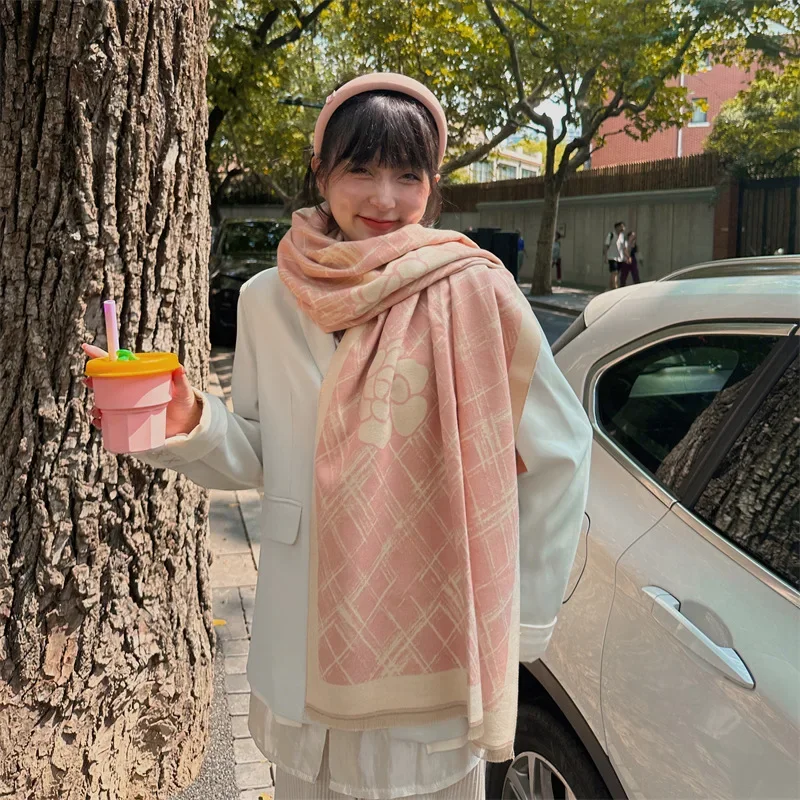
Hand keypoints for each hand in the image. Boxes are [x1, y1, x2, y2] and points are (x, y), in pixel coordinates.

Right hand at [82, 343, 202, 437]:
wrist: (186, 424)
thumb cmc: (184, 402)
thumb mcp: (183, 390)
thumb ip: (180, 380)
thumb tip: (179, 368)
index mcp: (141, 377)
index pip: (119, 364)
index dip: (102, 356)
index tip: (87, 348)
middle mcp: (131, 390)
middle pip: (106, 383)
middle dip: (94, 382)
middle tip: (89, 382)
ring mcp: (128, 405)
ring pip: (105, 402)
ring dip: (96, 405)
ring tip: (97, 410)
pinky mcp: (129, 420)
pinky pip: (110, 420)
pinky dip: (101, 421)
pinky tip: (100, 422)